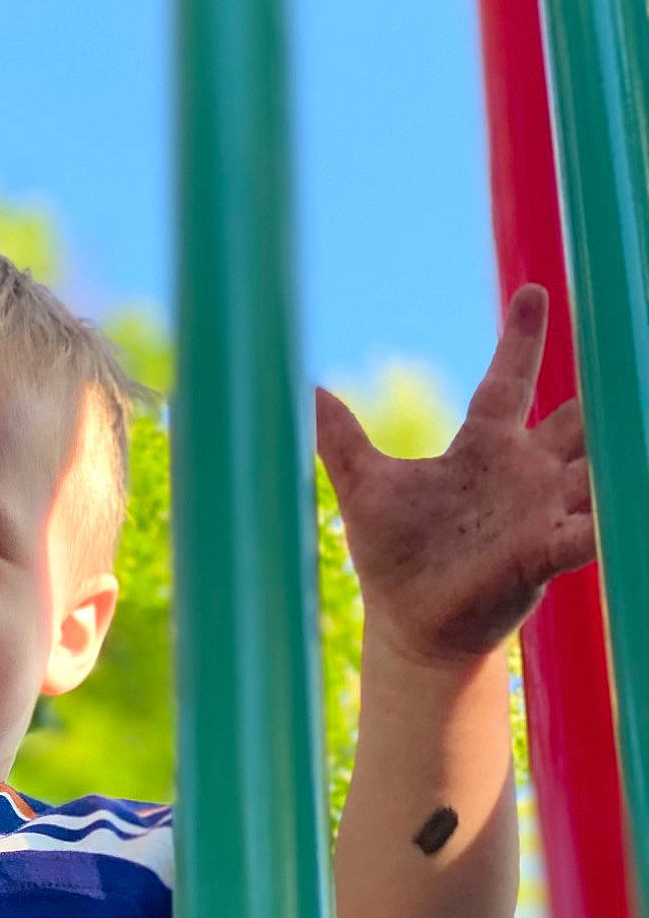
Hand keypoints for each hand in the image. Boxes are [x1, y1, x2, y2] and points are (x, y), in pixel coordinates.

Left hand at [315, 285, 596, 664]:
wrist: (409, 624)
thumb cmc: (393, 556)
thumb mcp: (364, 488)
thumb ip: (341, 437)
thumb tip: (302, 386)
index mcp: (483, 448)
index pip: (508, 381)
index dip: (521, 339)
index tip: (533, 292)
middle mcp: (524, 472)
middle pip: (576, 415)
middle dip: (604, 386)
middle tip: (628, 341)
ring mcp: (542, 511)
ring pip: (597, 464)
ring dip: (620, 443)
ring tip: (637, 411)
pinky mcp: (545, 553)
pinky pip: (589, 529)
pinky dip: (607, 517)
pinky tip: (619, 505)